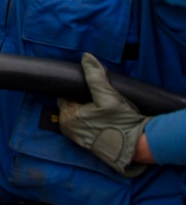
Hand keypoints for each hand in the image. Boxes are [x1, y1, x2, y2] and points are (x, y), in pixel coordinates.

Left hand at [58, 53, 150, 176]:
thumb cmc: (122, 123)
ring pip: (80, 116)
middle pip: (73, 105)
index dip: (79, 90)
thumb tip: (86, 57)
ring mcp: (78, 139)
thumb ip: (95, 76)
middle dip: (84, 100)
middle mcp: (68, 129)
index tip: (94, 90)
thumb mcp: (109, 96)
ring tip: (105, 111)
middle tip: (102, 100)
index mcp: (67, 117)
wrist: (139, 147)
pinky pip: (86, 127)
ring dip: (90, 111)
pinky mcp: (88, 145)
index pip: (66, 95)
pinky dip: (94, 122)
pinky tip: (106, 120)